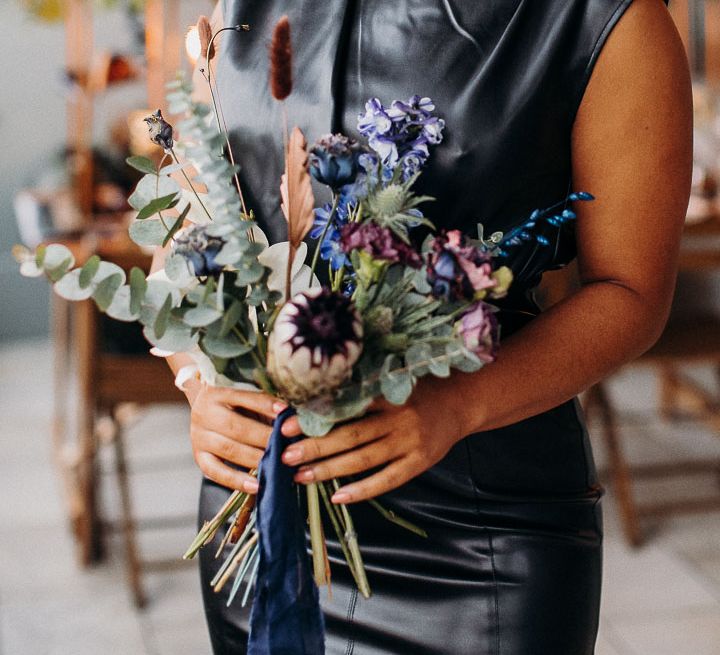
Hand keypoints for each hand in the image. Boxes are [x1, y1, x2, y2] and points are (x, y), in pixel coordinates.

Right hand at [189, 385, 280, 492]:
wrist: (205, 408)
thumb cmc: (235, 402)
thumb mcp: (245, 397)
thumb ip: (262, 404)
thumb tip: (290, 416)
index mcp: (217, 393)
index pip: (244, 398)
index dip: (265, 405)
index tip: (285, 412)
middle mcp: (204, 413)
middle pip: (237, 427)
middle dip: (264, 437)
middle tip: (287, 445)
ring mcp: (199, 436)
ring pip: (229, 449)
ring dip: (256, 458)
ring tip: (277, 464)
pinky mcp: (199, 456)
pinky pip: (216, 472)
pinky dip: (237, 480)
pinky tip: (256, 486)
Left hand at [279, 378, 472, 503]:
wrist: (460, 402)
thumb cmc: (416, 391)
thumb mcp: (391, 382)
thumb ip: (360, 392)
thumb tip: (314, 403)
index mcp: (386, 394)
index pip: (343, 407)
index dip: (313, 418)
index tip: (285, 425)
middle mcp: (397, 418)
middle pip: (350, 436)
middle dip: (315, 447)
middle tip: (285, 455)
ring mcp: (409, 442)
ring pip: (363, 460)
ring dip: (330, 470)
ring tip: (301, 476)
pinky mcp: (419, 462)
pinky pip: (387, 480)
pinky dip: (361, 490)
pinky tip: (337, 496)